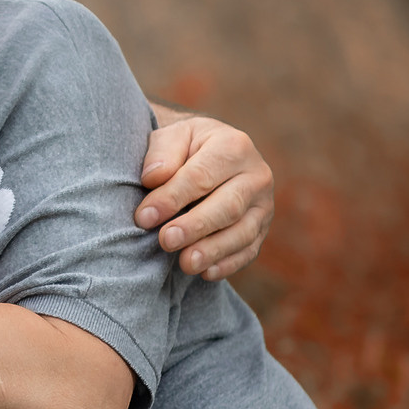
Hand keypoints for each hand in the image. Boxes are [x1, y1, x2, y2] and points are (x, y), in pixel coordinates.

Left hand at [137, 113, 272, 279]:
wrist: (212, 152)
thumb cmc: (186, 147)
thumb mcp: (172, 136)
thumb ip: (162, 153)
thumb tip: (153, 178)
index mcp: (234, 146)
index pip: (201, 176)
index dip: (171, 199)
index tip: (144, 217)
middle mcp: (256, 176)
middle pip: (227, 207)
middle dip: (195, 226)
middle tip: (166, 241)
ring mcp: (263, 205)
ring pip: (242, 232)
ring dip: (213, 250)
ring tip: (185, 264)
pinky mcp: (262, 228)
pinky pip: (250, 250)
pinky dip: (229, 264)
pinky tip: (206, 272)